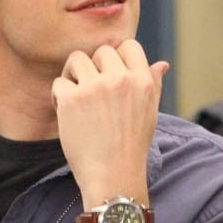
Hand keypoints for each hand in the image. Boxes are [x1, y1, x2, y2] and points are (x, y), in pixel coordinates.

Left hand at [52, 40, 167, 206]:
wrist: (113, 177)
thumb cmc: (132, 147)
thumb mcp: (150, 114)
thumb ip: (153, 84)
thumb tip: (162, 64)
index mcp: (142, 81)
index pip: (129, 45)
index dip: (117, 57)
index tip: (110, 76)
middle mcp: (120, 80)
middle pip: (101, 51)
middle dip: (94, 68)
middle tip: (91, 92)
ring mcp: (95, 88)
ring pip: (76, 59)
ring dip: (73, 75)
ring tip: (77, 98)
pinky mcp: (72, 99)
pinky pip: (59, 82)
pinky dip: (59, 97)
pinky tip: (67, 114)